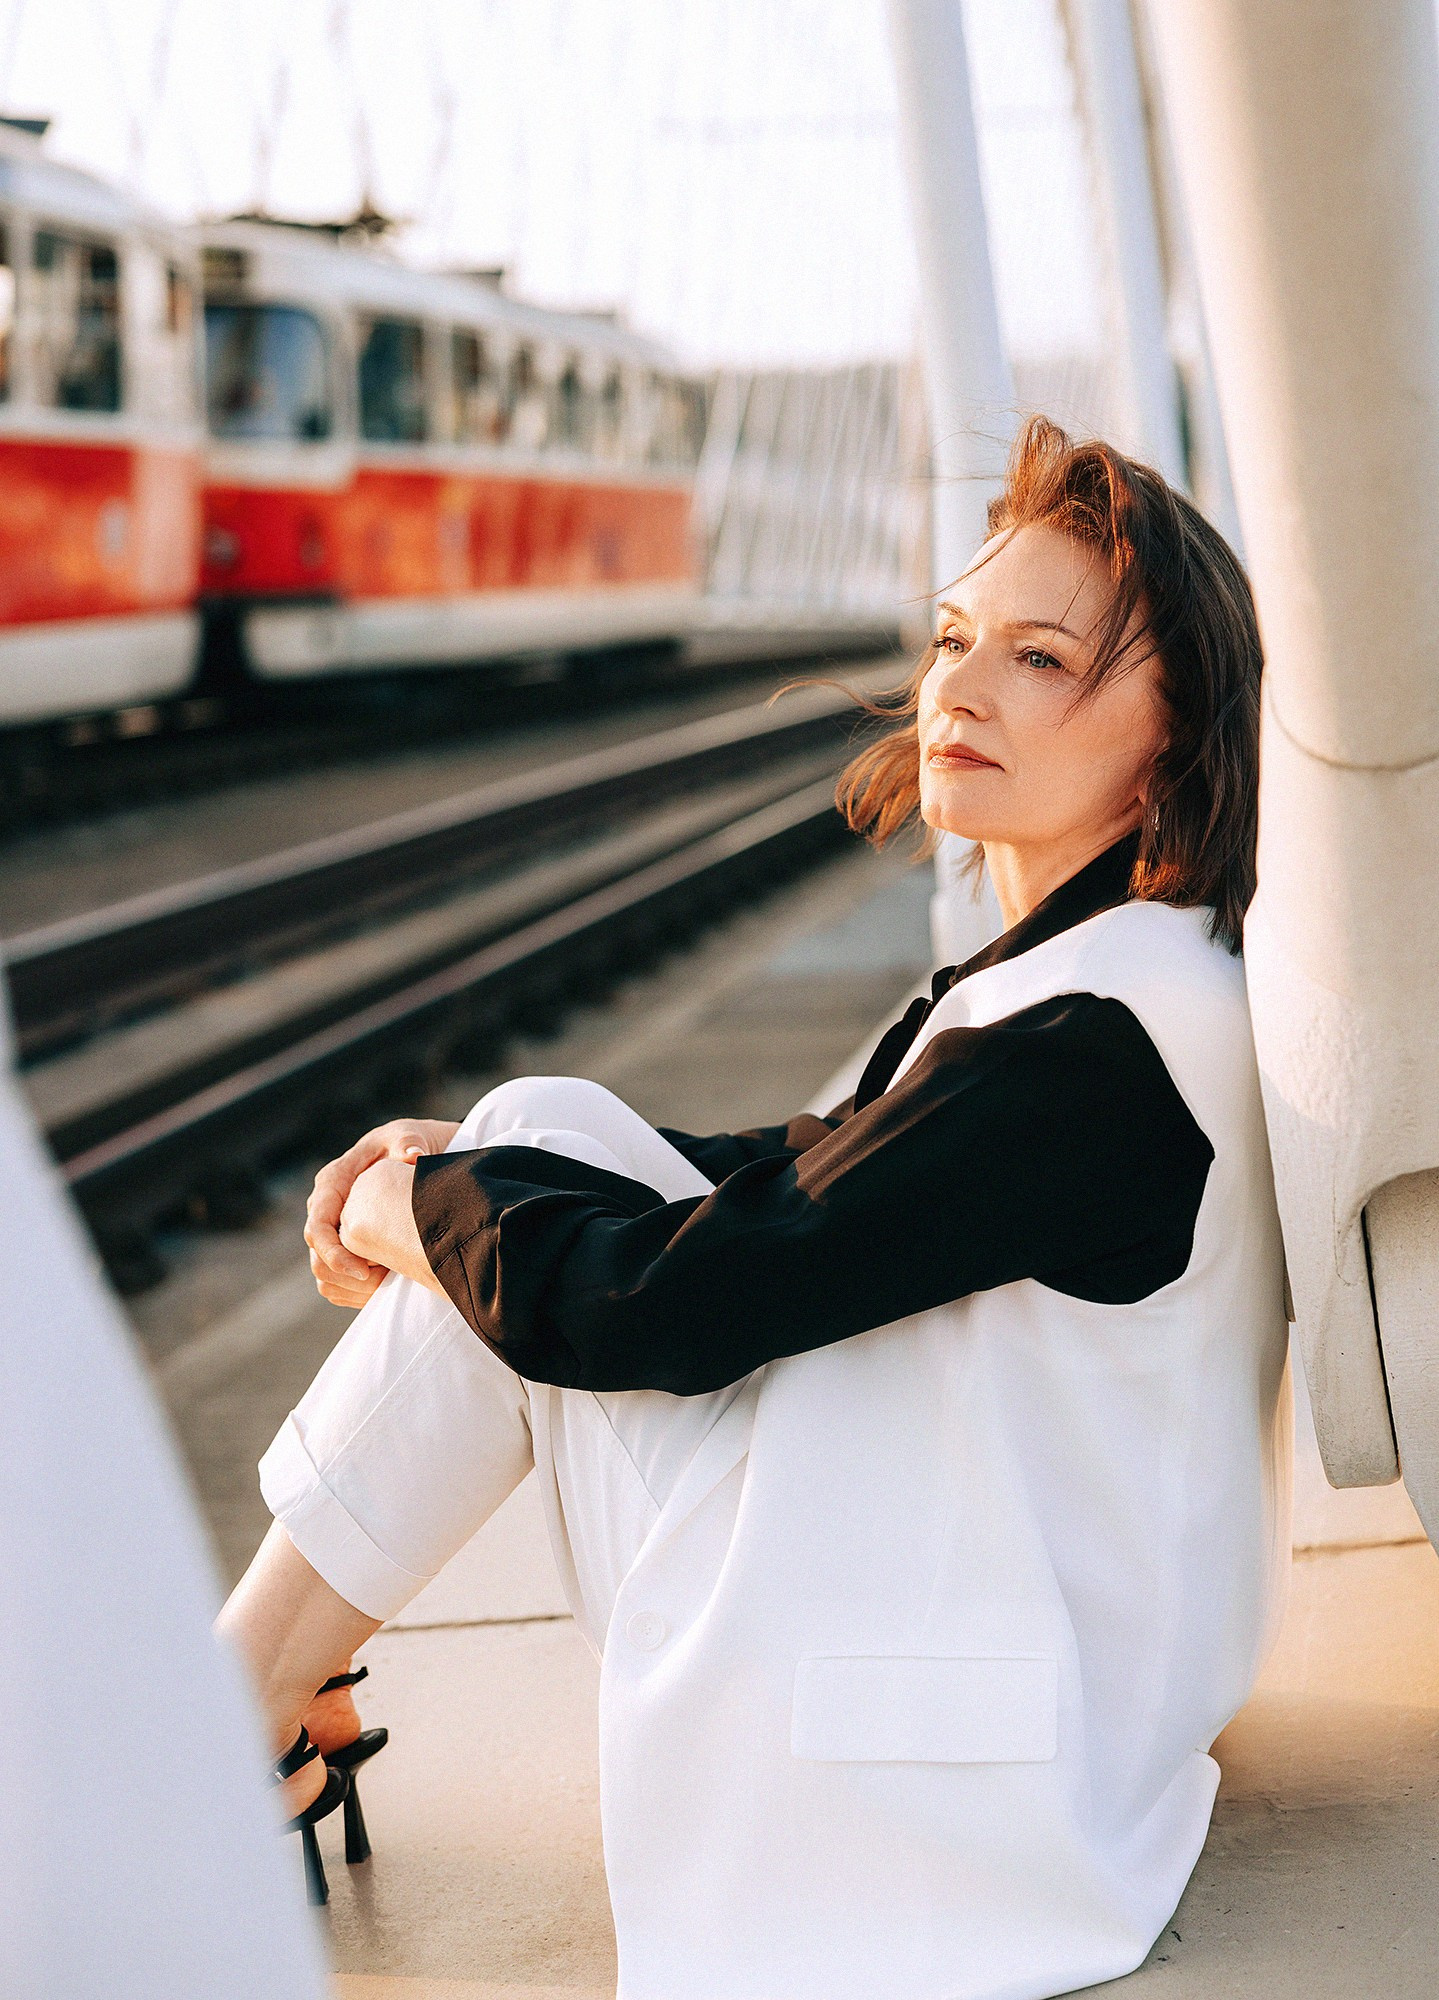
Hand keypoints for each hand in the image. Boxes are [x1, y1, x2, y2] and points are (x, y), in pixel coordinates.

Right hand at [305, 1117, 458, 1306]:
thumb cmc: (407, 1143)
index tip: (364, 1272)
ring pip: (324, 1274)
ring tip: (388, 1283)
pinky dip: (356, 1293)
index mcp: (332, 1183)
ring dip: (352, 1288)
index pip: (318, 1228)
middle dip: (347, 1277)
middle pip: (317, 1257)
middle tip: (385, 1283)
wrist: (413, 1152)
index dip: (336, 1254)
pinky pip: (336, 1282)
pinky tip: (385, 1288)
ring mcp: (332, 1230)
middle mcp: (325, 1209)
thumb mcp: (409, 1136)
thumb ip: (408, 1142)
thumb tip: (412, 1155)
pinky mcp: (342, 1246)